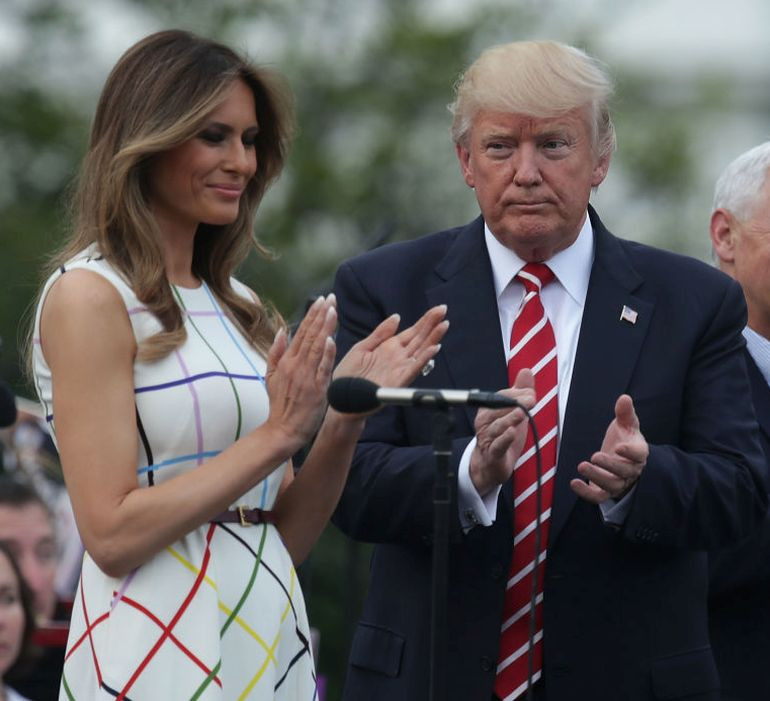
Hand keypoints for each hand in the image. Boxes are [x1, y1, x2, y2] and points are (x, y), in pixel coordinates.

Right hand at [264, 295, 337, 448]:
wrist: (283, 429)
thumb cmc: (280, 404)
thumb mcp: (270, 376)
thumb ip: (276, 353)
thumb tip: (282, 331)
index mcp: (287, 361)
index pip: (301, 332)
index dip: (312, 315)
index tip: (321, 300)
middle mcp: (296, 365)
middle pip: (310, 335)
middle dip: (321, 314)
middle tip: (331, 298)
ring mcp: (306, 376)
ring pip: (317, 347)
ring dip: (325, 327)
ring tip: (333, 310)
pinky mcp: (317, 388)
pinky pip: (322, 368)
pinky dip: (326, 353)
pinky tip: (330, 339)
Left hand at [332, 305, 448, 411]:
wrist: (341, 398)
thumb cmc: (349, 375)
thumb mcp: (362, 347)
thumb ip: (380, 333)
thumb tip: (397, 317)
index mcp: (389, 347)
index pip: (413, 331)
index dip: (425, 320)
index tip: (438, 309)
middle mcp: (398, 357)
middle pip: (420, 338)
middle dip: (432, 324)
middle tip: (444, 309)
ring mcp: (399, 369)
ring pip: (421, 351)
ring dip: (433, 339)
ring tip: (443, 325)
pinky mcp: (398, 381)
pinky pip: (414, 369)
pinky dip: (424, 359)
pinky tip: (433, 349)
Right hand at [469, 368, 535, 496]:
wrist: (490, 465)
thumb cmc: (502, 436)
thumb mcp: (513, 412)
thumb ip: (519, 392)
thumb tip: (526, 371)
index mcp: (488, 409)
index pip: (501, 397)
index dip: (517, 394)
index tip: (532, 394)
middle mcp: (484, 422)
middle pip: (498, 410)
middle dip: (515, 404)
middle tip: (532, 399)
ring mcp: (487, 439)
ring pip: (498, 427)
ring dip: (510, 419)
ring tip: (522, 413)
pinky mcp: (493, 455)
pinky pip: (497, 446)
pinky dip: (504, 439)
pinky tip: (512, 432)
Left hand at [570, 394, 648, 503]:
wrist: (621, 457)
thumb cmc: (624, 438)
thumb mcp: (626, 424)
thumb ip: (624, 413)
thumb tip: (624, 397)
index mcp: (639, 453)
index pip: (639, 455)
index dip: (631, 453)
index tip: (620, 447)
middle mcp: (631, 471)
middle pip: (624, 472)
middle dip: (609, 465)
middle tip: (594, 456)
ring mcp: (619, 483)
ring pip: (611, 485)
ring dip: (597, 477)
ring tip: (582, 466)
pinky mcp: (606, 491)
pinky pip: (598, 497)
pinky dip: (586, 493)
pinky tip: (574, 483)